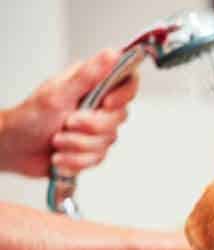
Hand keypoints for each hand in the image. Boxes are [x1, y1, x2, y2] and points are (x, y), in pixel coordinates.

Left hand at [0, 49, 138, 176]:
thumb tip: (112, 54)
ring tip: (57, 141)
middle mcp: (98, 105)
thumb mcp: (58, 93)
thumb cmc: (28, 118)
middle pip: (120, 116)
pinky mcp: (93, 149)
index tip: (107, 104)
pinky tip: (61, 155)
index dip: (124, 94)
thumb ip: (88, 76)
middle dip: (91, 126)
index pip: (128, 81)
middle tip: (68, 123)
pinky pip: (98, 159)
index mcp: (92, 85)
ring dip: (78, 145)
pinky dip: (76, 160)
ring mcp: (97, 129)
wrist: (13, 149)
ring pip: (108, 141)